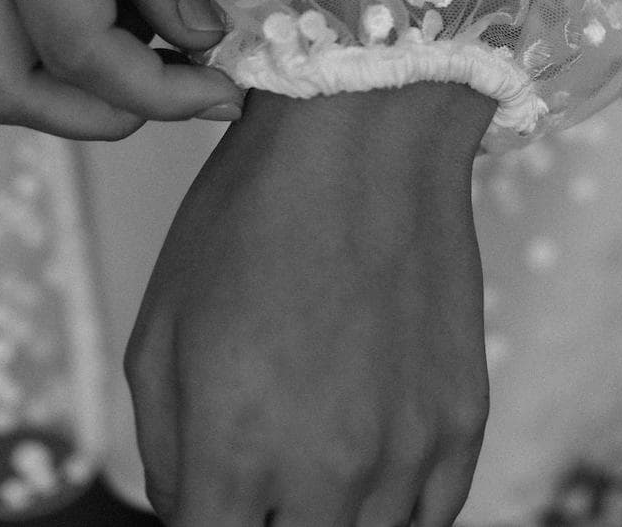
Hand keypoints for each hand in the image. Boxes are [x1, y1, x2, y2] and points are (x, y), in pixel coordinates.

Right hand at [0, 0, 245, 137]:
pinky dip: (53, 42)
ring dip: (76, 86)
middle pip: (9, 86)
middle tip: (191, 88)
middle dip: (103, 114)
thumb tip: (196, 33)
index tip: (223, 87)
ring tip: (169, 52)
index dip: (155, 89)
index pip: (77, 44)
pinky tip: (126, 9)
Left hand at [126, 83, 494, 526]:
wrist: (366, 134)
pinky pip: (432, 518)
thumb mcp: (160, 330)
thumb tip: (192, 508)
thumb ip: (164, 451)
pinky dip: (396, 511)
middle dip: (266, 521)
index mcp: (235, 454)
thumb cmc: (252, 216)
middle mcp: (326, 471)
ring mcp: (405, 452)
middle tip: (260, 480)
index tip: (211, 500)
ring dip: (332, 519)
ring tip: (313, 472)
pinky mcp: (461, 420)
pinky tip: (372, 472)